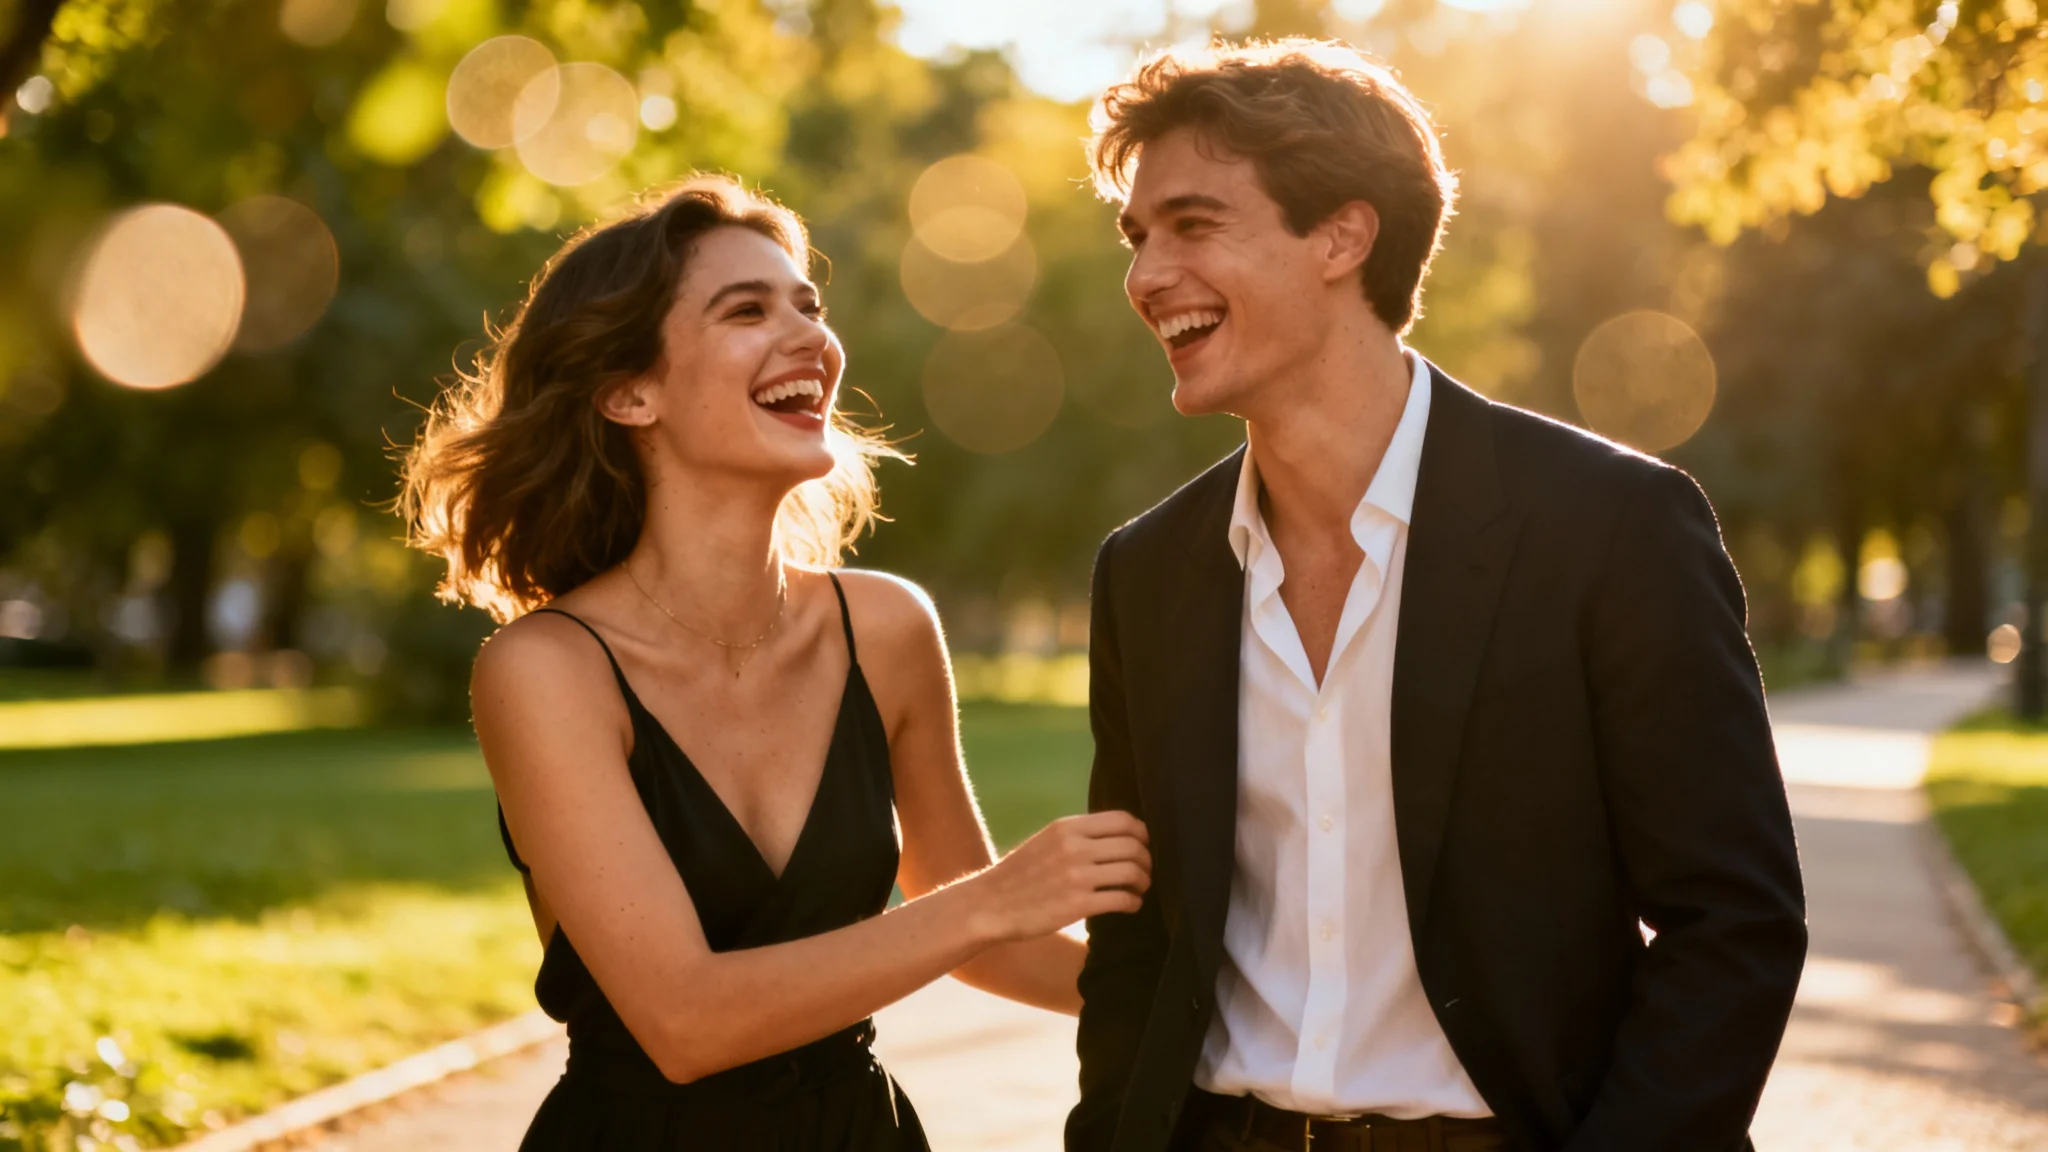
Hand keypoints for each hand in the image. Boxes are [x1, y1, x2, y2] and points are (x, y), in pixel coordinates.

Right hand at [965, 811, 1151, 942]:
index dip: (1141, 833)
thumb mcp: (1047, 840)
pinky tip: (1130, 905)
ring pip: (1132, 872)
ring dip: (1143, 882)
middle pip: (1133, 846)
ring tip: (1139, 889)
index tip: (1143, 845)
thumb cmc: (1020, 875)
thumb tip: (1118, 836)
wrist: (990, 905)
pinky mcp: (1079, 904)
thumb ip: (1078, 836)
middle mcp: (1075, 847)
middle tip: (1144, 872)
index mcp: (1067, 827)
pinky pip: (1122, 899)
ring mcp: (1077, 876)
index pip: (1123, 820)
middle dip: (1146, 860)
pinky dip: (1134, 903)